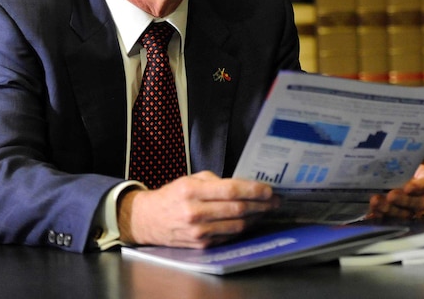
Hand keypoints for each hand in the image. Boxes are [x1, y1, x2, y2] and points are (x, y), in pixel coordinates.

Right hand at [118, 171, 279, 247]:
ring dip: (256, 217)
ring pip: (236, 225)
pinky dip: (243, 228)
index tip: (269, 190)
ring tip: (267, 210)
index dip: (253, 191)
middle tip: (275, 200)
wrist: (148, 220)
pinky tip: (251, 220)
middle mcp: (195, 213)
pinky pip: (229, 236)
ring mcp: (198, 231)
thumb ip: (216, 182)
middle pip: (237, 209)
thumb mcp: (191, 180)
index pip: (231, 191)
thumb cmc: (172, 196)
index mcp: (192, 192)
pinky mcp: (201, 244)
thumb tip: (244, 185)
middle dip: (261, 205)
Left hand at [366, 164, 423, 219]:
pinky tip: (372, 213)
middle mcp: (422, 199)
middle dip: (402, 200)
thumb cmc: (403, 169)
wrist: (401, 178)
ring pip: (404, 214)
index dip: (418, 187)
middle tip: (390, 196)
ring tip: (376, 202)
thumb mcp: (405, 164)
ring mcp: (411, 210)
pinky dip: (380, 216)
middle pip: (416, 203)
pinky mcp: (398, 218)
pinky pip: (391, 219)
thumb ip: (399, 166)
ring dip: (388, 209)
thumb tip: (385, 163)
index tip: (407, 188)